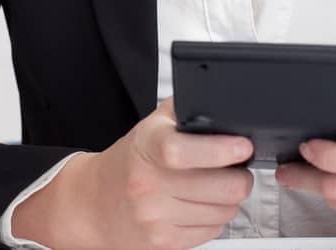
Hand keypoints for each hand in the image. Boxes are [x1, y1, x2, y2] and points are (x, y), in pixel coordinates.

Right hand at [12, 96, 253, 249]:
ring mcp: (154, 217)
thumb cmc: (130, 160)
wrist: (93, 202)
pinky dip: (216, 218)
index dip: (220, 150)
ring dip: (230, 200)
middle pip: (220, 188)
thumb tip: (222, 101)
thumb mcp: (151, 125)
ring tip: (217, 187)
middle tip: (238, 169)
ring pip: (223, 212)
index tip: (242, 147)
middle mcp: (148, 184)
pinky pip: (212, 231)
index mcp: (147, 146)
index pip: (182, 151)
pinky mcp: (162, 242)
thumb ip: (186, 109)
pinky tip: (202, 205)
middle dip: (241, 177)